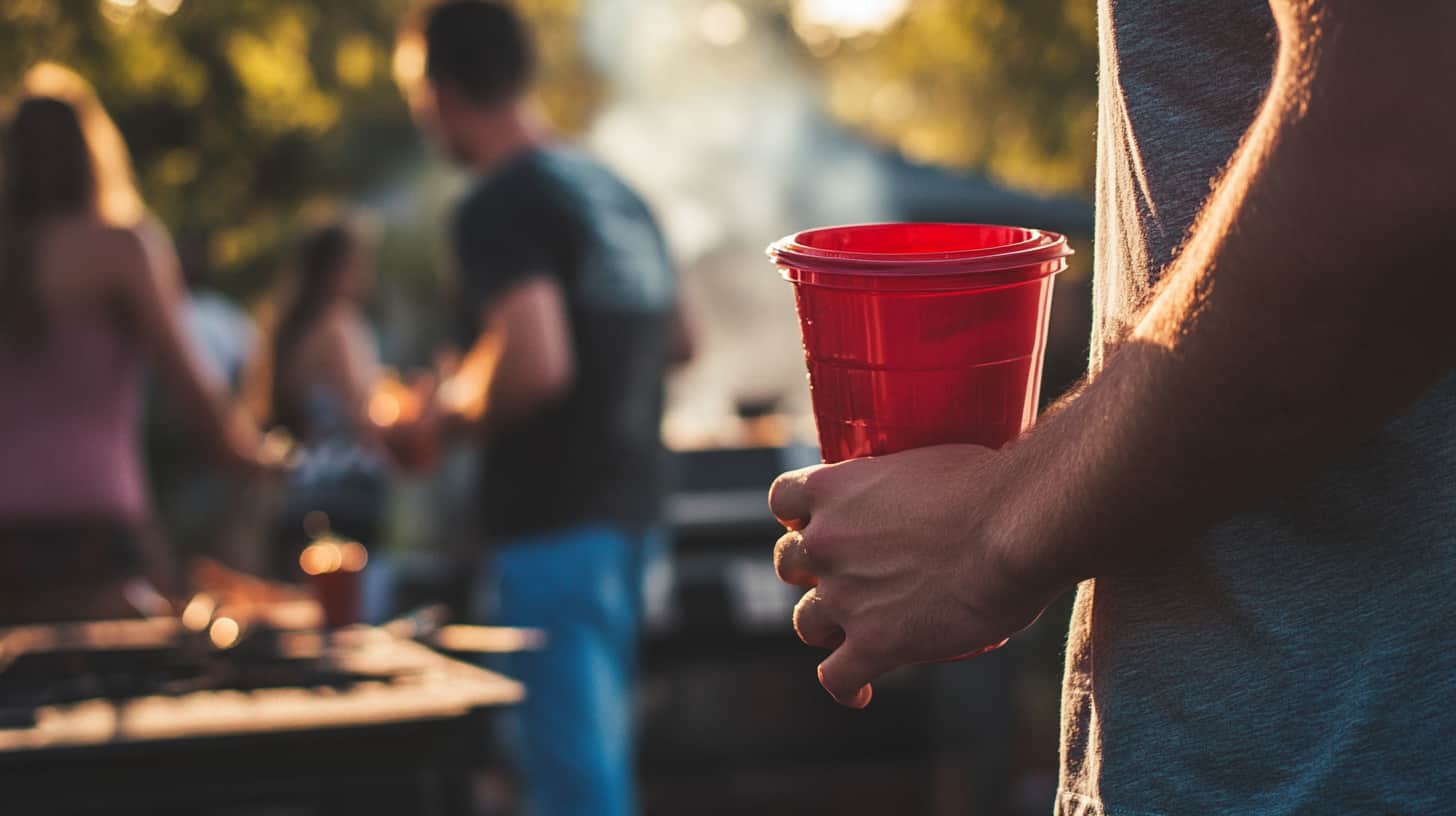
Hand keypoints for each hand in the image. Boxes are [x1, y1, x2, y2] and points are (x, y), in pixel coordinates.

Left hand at [768, 445, 1059, 707]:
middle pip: (789, 564)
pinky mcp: (874, 643)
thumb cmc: (992, 485)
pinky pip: (837, 678)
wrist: (1017, 527)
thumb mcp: (930, 462)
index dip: (798, 515)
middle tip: (849, 576)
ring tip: (858, 629)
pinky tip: (861, 692)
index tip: (819, 521)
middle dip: (811, 572)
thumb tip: (933, 497)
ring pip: (806, 624)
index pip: (783, 499)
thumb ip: (908, 484)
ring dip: (827, 627)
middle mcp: (826, 542)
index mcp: (833, 487)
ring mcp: (844, 596)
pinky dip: (847, 688)